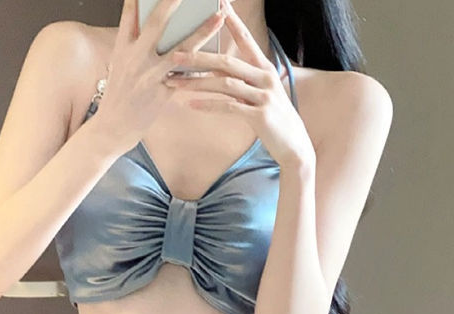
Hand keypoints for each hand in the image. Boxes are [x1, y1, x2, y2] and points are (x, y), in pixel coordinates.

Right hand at [92, 0, 228, 152]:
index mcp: (122, 49)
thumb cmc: (117, 98)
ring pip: (180, 49)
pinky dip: (201, 70)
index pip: (130, 14)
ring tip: (219, 16)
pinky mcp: (160, 93)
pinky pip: (186, 78)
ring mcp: (149, 76)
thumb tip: (148, 28)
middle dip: (174, 2)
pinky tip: (216, 60)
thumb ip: (132, 45)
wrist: (110, 129)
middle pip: (157, 23)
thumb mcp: (118, 67)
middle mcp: (135, 59)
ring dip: (202, 31)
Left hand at [164, 0, 314, 167]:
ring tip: (174, 83)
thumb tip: (216, 71)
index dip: (232, 23)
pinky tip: (190, 104)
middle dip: (199, 58)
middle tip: (175, 54)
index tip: (219, 6)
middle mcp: (265, 78)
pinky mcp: (260, 115)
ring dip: (196, 83)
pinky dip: (208, 105)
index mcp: (265, 68)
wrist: (293, 145)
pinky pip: (228, 107)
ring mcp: (263, 96)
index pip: (246, 41)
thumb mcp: (258, 95)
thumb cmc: (272, 119)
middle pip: (227, 62)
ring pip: (224, 84)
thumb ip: (241, 81)